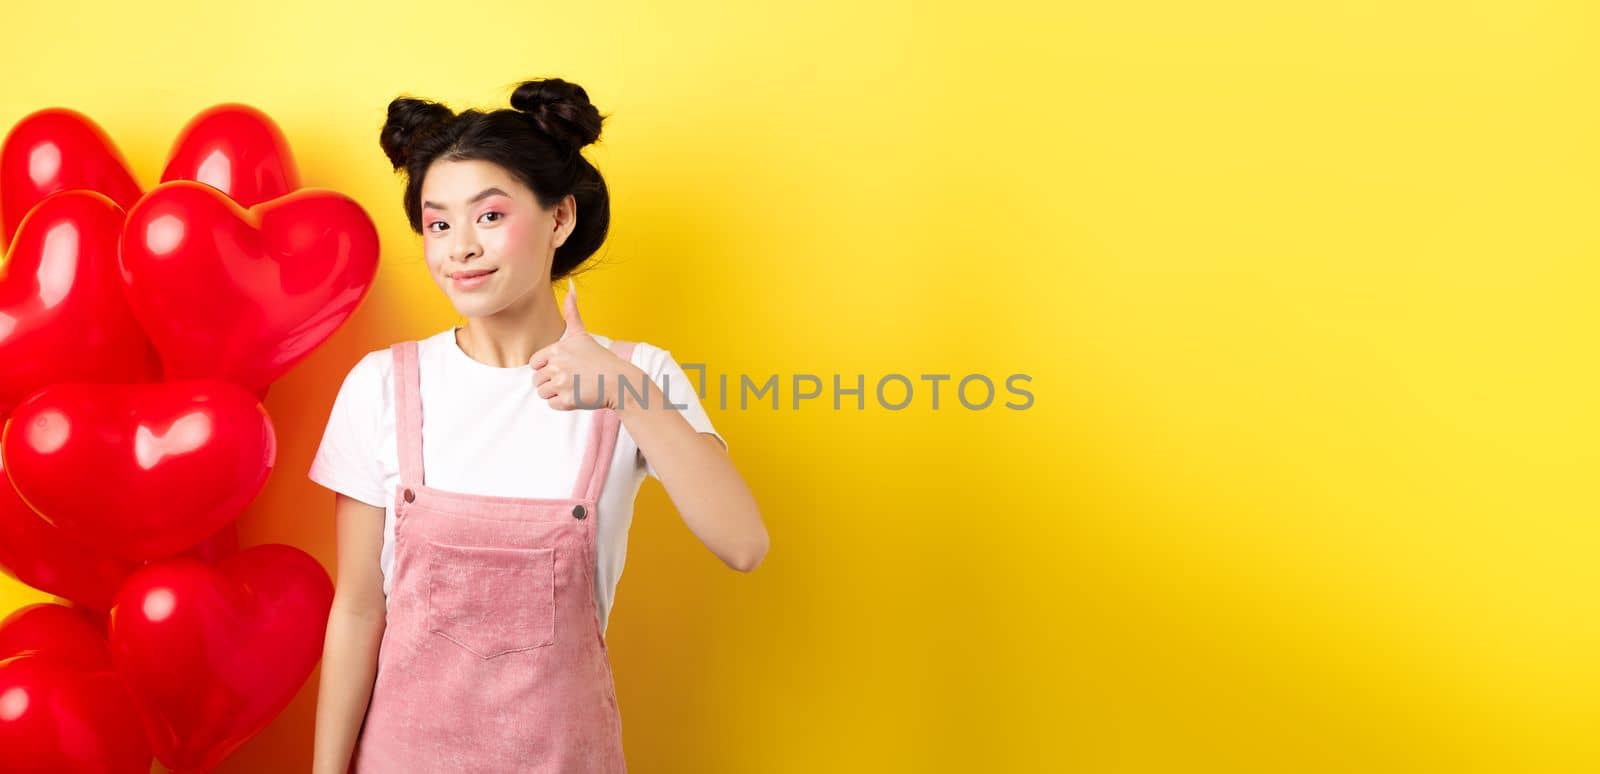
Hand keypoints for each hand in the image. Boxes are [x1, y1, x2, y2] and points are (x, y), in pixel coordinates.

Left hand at [530, 279, 639, 410]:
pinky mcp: (568, 400)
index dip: (546, 367)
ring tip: (573, 387)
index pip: (534, 363)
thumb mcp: (582, 334)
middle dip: (551, 381)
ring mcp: (562, 384)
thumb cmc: (600, 358)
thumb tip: (571, 283)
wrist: (619, 381)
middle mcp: (557, 366)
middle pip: (537, 380)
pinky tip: (577, 396)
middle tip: (571, 379)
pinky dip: (563, 404)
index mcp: (557, 350)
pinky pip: (553, 404)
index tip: (563, 367)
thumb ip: (572, 311)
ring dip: (556, 393)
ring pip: (543, 393)